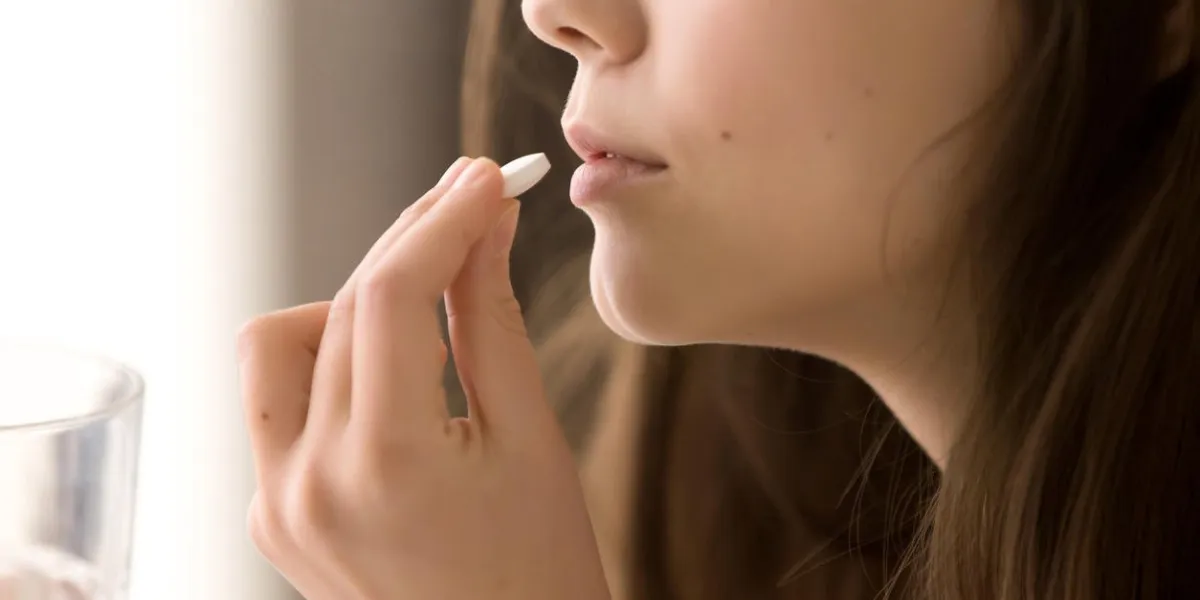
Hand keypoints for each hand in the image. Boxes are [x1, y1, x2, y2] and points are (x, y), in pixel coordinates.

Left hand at [237, 158, 610, 599]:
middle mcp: (306, 484)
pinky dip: (332, 367)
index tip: (482, 179)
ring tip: (426, 310)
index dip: (440, 221)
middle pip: (340, 307)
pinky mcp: (273, 516)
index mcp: (384, 466)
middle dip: (409, 248)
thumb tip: (484, 223)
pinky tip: (394, 374)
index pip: (388, 296)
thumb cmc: (541, 572)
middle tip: (474, 211)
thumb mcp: (530, 438)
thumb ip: (492, 317)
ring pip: (284, 345)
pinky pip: (280, 406)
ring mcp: (278, 505)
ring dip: (350, 305)